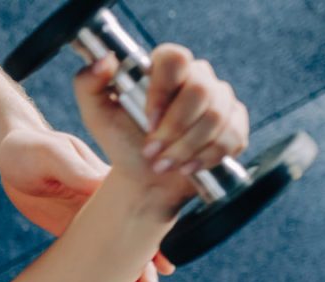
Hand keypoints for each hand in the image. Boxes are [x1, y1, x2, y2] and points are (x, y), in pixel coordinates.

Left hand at [0, 127, 169, 281]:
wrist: (10, 154)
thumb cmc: (32, 147)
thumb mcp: (51, 153)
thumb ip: (74, 168)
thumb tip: (99, 182)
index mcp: (110, 184)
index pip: (138, 216)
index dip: (151, 243)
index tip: (163, 269)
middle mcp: (108, 207)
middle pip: (133, 245)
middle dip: (144, 276)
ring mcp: (93, 224)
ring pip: (114, 260)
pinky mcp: (74, 235)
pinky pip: (91, 264)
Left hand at [73, 44, 249, 219]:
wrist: (146, 179)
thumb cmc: (122, 141)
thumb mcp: (97, 115)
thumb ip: (88, 83)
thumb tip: (104, 61)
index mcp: (165, 68)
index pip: (174, 58)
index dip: (163, 91)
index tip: (148, 121)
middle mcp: (197, 77)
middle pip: (201, 91)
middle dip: (175, 129)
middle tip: (153, 152)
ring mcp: (221, 100)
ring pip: (216, 117)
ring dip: (187, 148)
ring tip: (165, 164)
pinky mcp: (236, 124)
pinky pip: (232, 136)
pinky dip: (206, 157)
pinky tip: (188, 167)